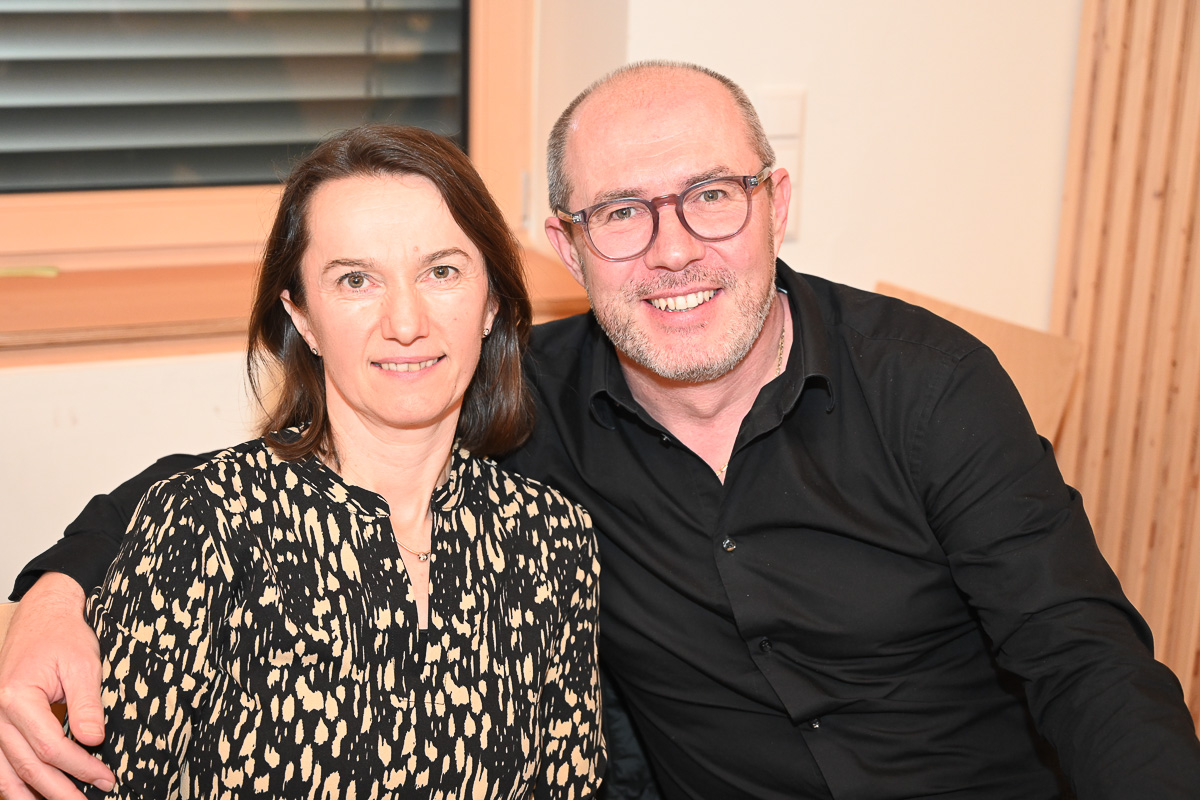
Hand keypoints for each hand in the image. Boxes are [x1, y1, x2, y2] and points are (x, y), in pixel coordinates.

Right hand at [0, 573, 113, 798]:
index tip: (106, 778)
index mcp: (18, 698)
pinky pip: (0, 762)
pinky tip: (32, 797)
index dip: (80, 767)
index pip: (49, 747)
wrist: (42, 617)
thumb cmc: (63, 636)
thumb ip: (87, 704)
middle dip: (59, 791)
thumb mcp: (83, 664)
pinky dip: (13, 783)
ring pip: (5, 773)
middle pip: (27, 767)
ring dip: (30, 797)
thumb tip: (94, 740)